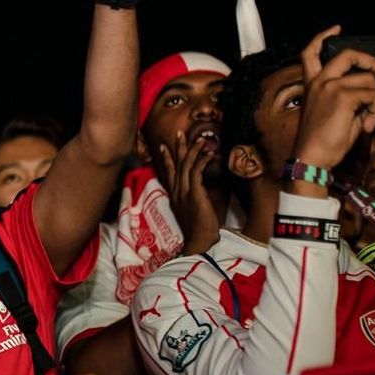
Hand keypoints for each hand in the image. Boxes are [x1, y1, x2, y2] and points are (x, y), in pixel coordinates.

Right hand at [155, 130, 219, 253]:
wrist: (198, 242)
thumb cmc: (198, 231)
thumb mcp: (191, 213)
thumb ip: (192, 201)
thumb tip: (199, 194)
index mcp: (174, 197)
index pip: (168, 174)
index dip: (167, 160)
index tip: (163, 147)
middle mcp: (176, 192)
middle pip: (175, 165)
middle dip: (177, 148)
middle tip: (179, 133)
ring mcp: (184, 192)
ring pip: (186, 165)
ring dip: (193, 150)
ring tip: (201, 139)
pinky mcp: (194, 193)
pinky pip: (196, 172)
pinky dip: (203, 161)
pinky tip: (210, 154)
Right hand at [294, 27, 374, 169]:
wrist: (312, 158)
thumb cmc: (323, 142)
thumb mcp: (348, 120)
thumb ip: (373, 107)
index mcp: (313, 85)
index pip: (311, 53)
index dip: (323, 37)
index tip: (336, 29)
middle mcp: (319, 82)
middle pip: (349, 55)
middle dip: (373, 61)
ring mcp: (330, 87)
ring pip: (368, 80)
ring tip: (368, 119)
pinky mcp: (342, 96)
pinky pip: (372, 95)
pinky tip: (366, 124)